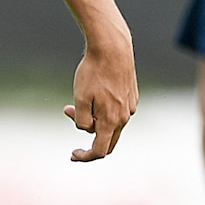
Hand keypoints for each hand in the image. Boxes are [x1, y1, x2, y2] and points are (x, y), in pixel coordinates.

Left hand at [64, 38, 138, 161]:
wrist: (112, 47)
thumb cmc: (93, 72)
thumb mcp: (80, 98)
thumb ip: (82, 121)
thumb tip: (88, 130)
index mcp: (111, 121)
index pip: (100, 151)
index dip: (85, 157)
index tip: (73, 154)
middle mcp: (124, 117)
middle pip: (108, 141)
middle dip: (89, 141)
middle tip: (72, 130)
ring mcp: (130, 106)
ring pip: (111, 124)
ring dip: (93, 121)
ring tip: (73, 104)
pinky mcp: (132, 96)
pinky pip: (117, 112)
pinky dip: (103, 111)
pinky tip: (92, 95)